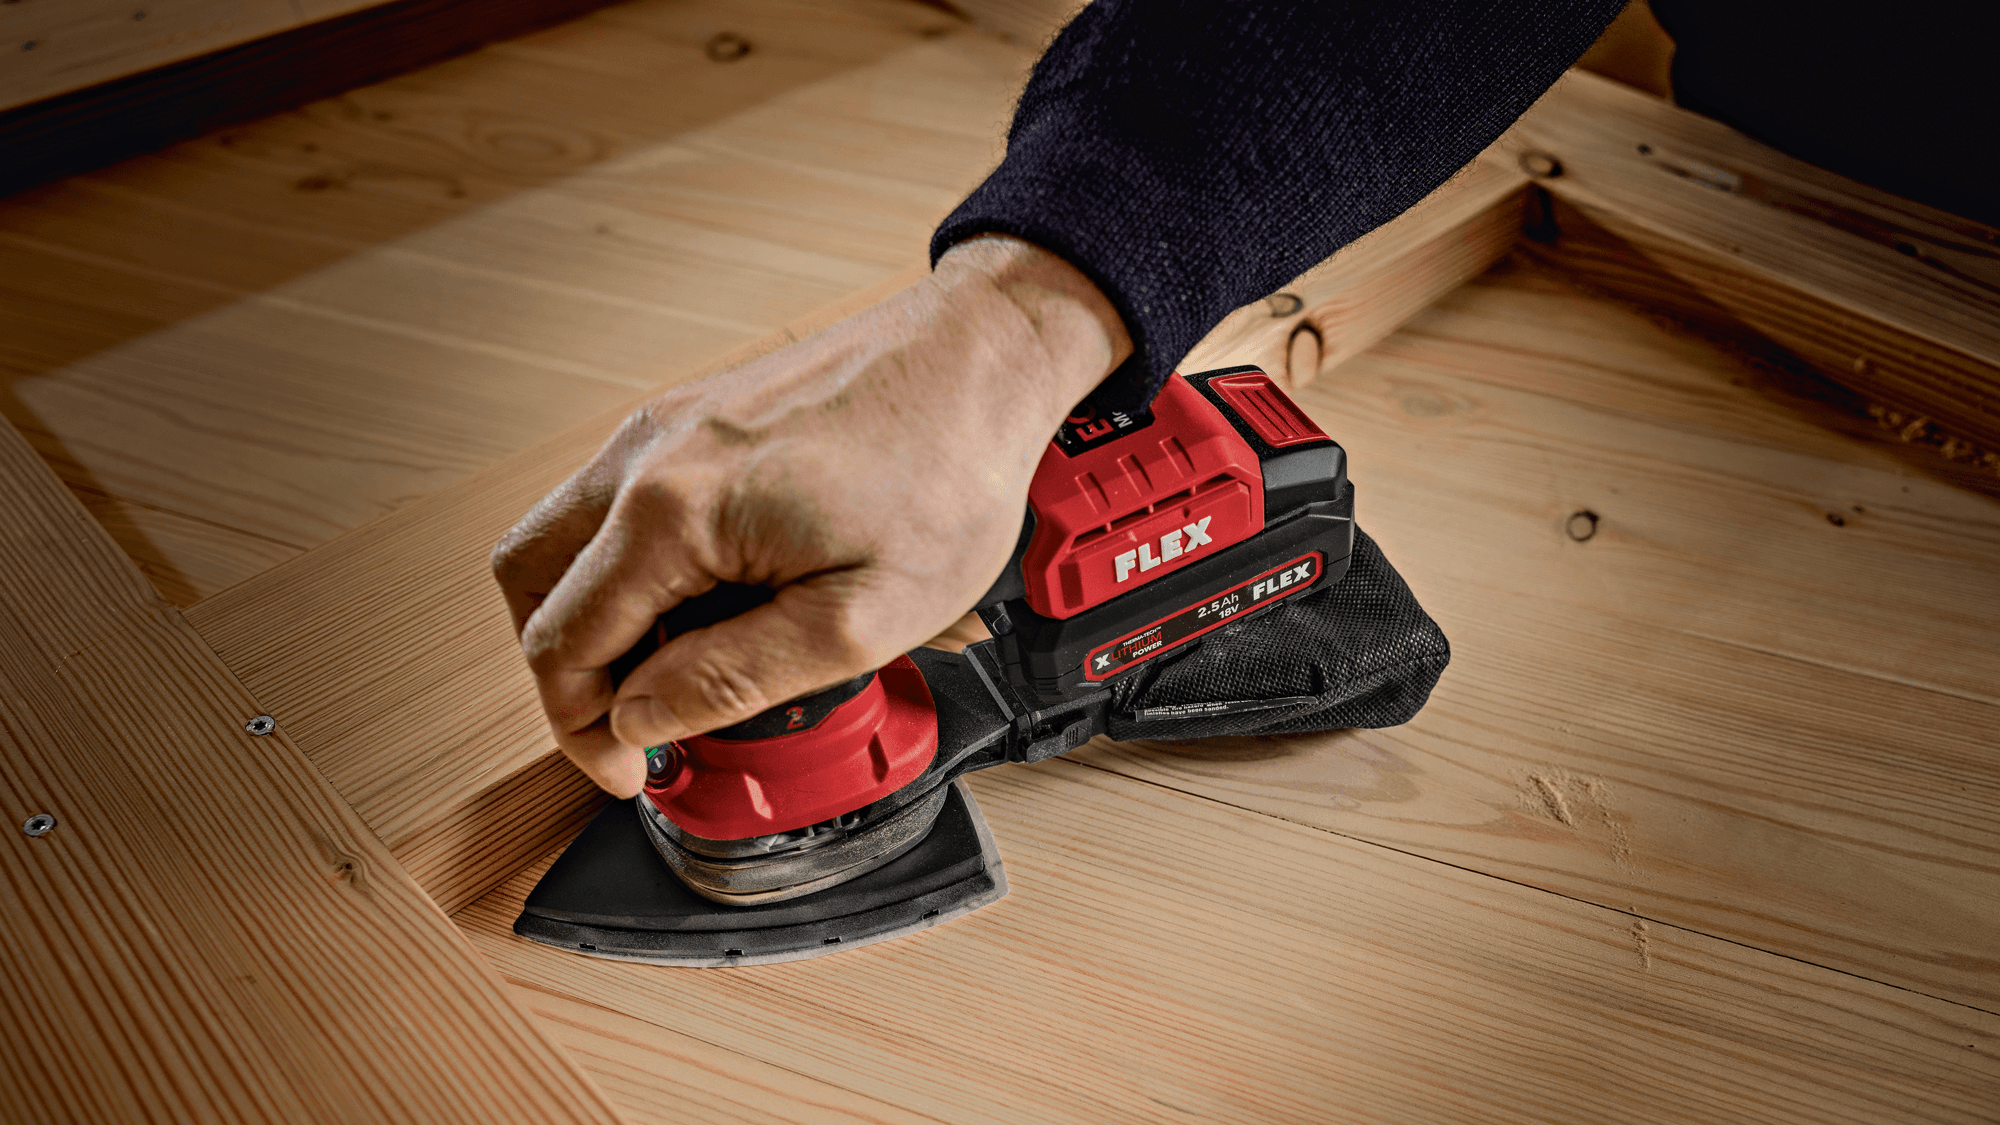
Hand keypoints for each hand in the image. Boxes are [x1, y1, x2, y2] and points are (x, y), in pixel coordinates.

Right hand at [490, 236, 1130, 796]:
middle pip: (532, 582)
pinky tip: (718, 601)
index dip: (583, 728)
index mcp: (672, 507)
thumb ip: (735, 677)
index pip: (561, 640)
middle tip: (634, 725)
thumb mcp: (860, 617)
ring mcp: (668, 424)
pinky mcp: (697, 415)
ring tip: (686, 667)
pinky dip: (640, 567)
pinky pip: (625, 504)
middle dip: (567, 671)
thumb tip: (641, 715)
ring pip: (570, 539)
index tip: (632, 770)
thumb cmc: (949, 468)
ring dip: (602, 617)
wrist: (986, 354)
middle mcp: (648, 452)